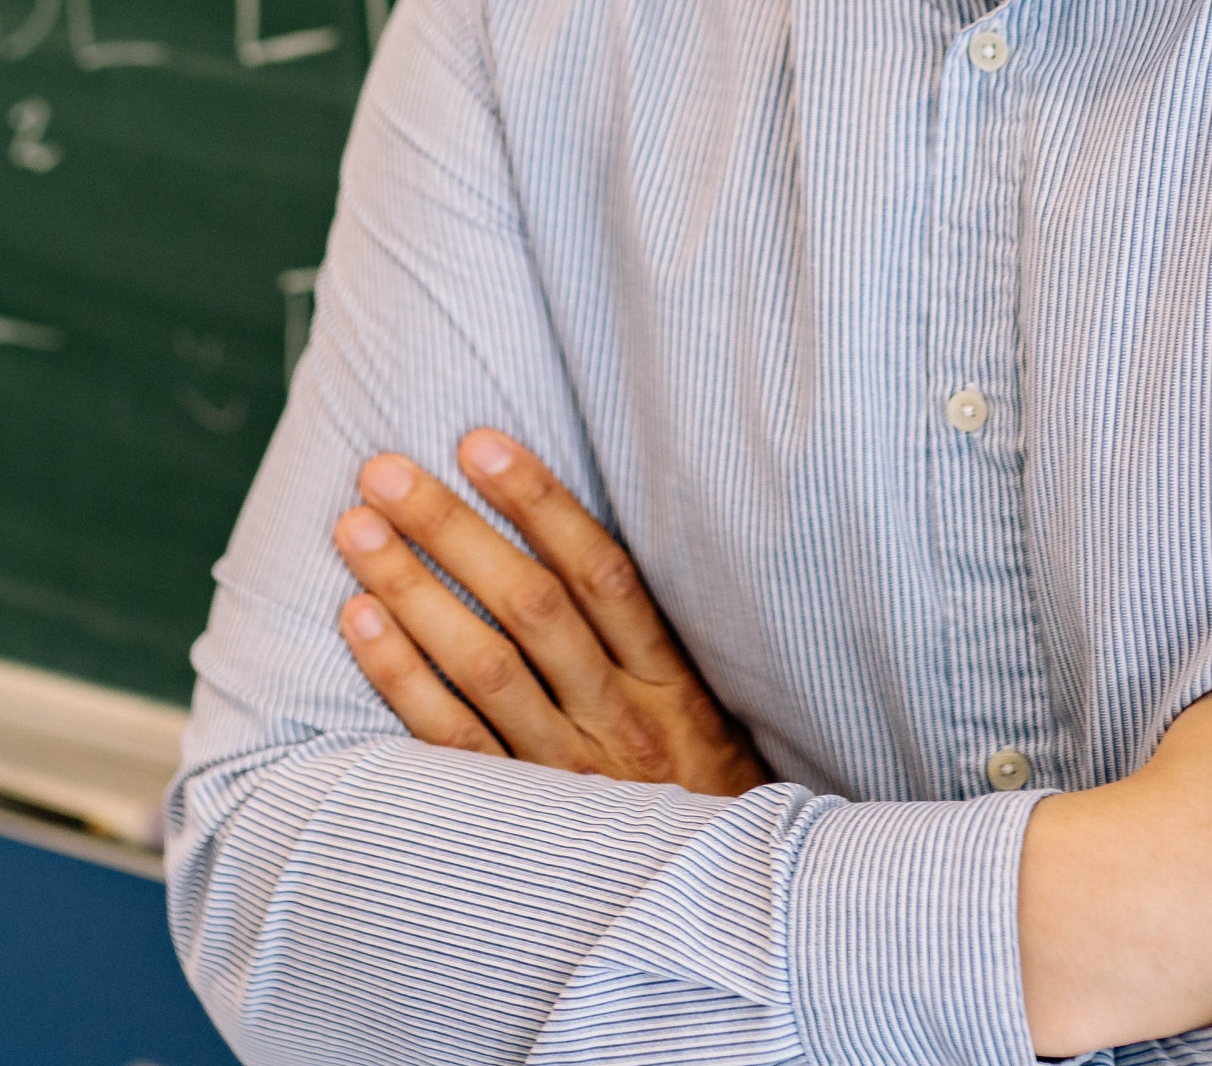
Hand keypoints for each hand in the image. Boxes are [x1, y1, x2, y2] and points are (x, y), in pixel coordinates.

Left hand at [332, 431, 768, 794]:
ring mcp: (565, 775)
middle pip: (531, 607)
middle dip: (452, 530)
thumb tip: (569, 536)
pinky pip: (449, 743)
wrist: (715, 910)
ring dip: (413, 591)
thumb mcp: (700, 710)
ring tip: (356, 530)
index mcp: (670, 682)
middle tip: (385, 472)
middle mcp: (619, 721)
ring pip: (483, 668)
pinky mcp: (518, 821)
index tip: (480, 443)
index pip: (602, 571)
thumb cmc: (699, 793)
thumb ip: (643, 639)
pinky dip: (401, 677)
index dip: (540, 502)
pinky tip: (359, 620)